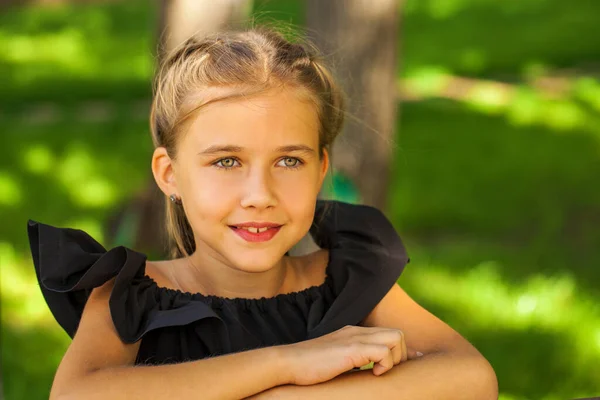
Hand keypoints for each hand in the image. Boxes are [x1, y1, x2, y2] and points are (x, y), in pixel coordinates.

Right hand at [280, 325, 422, 385]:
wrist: (289, 362)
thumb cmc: (308, 366)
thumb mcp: (335, 359)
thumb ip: (351, 359)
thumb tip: (366, 369)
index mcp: (353, 332)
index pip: (387, 333)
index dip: (397, 351)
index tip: (396, 368)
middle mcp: (357, 331)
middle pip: (397, 333)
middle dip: (401, 355)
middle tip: (388, 372)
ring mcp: (355, 338)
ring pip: (396, 338)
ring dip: (395, 358)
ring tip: (381, 372)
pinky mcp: (352, 349)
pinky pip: (383, 351)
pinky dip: (385, 364)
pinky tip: (373, 373)